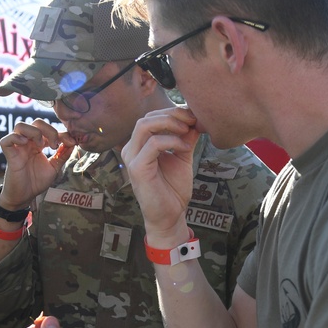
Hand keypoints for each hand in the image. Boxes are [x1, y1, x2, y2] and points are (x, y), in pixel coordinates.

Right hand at [0, 119, 75, 208]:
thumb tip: (73, 143)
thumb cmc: (37, 182)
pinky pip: (6, 140)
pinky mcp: (9, 155)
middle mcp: (28, 143)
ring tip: (40, 145)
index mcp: (38, 144)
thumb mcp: (54, 168)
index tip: (72, 142)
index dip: (62, 133)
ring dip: (34, 132)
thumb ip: (62, 155)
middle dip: (49, 130)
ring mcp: (18, 148)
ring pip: (20, 126)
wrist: (25, 197)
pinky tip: (25, 144)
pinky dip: (15, 138)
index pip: (49, 129)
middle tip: (54, 145)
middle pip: (36, 122)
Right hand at [121, 108, 199, 243]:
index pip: (152, 118)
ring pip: (144, 125)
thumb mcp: (182, 156)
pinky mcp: (137, 168)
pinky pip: (153, 144)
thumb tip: (196, 118)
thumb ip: (186, 138)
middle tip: (192, 120)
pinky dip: (172, 141)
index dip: (173, 112)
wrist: (170, 215)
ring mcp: (131, 158)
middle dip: (172, 114)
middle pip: (147, 118)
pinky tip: (185, 148)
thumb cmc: (173, 188)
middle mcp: (132, 149)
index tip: (193, 116)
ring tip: (187, 129)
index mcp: (140, 145)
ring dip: (169, 123)